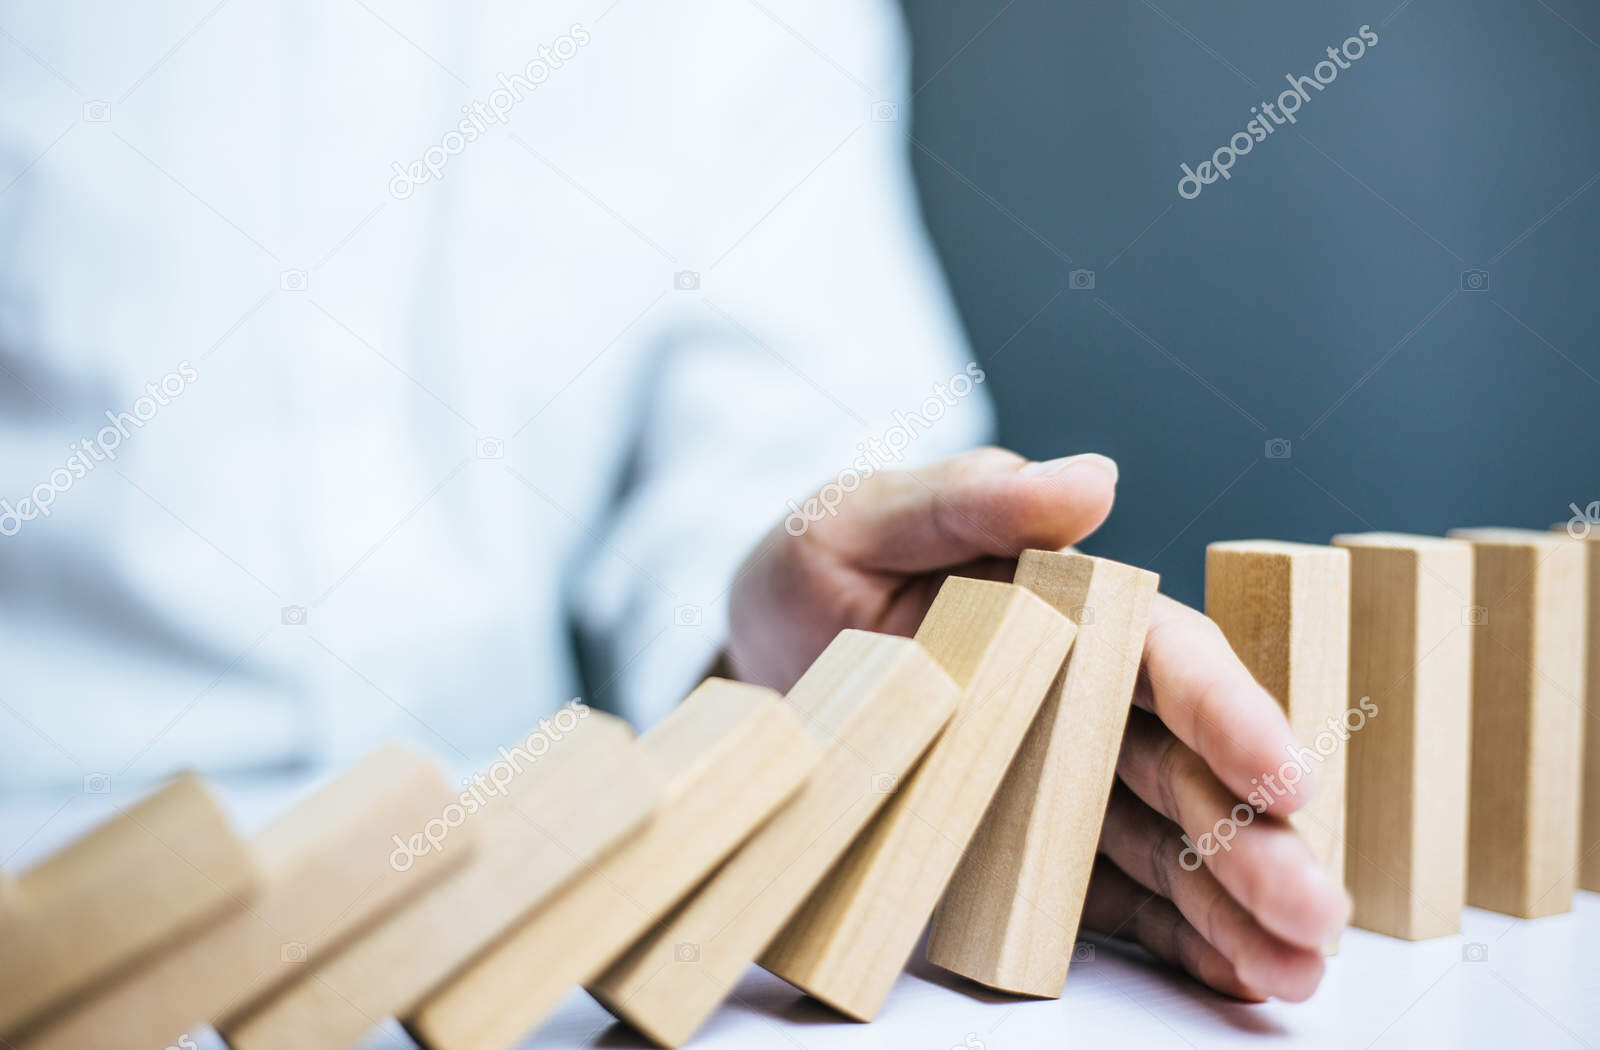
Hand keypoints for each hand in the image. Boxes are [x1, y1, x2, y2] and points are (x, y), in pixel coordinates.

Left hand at [726, 446, 1348, 1000]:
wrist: (756, 664)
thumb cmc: (813, 573)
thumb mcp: (863, 519)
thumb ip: (968, 498)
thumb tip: (1092, 477)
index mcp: (1065, 607)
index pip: (1167, 659)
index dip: (1232, 715)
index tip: (1286, 777)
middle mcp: (1081, 695)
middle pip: (1188, 767)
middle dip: (1257, 840)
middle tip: (1316, 913)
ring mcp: (1058, 776)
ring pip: (1165, 841)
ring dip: (1233, 908)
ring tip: (1294, 973)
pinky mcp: (1024, 842)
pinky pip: (1107, 894)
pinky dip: (1169, 937)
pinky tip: (1230, 977)